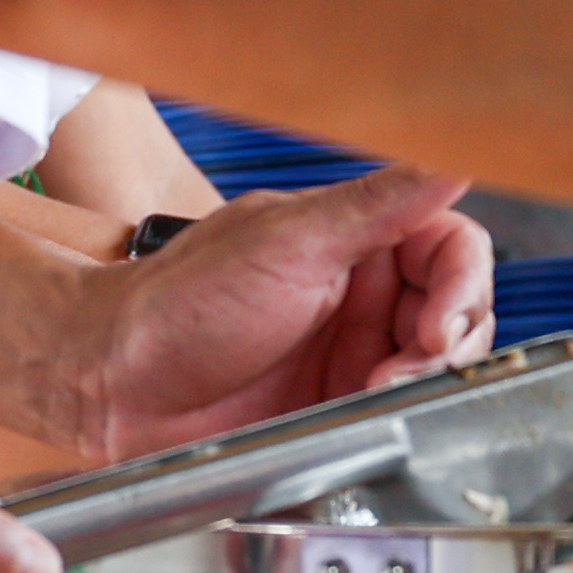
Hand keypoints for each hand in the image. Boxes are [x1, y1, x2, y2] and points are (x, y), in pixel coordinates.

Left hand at [88, 166, 494, 451]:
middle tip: (407, 367)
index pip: (453, 247)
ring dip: (420, 383)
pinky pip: (396, 411)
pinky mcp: (335, 405)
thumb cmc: (179, 303)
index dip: (461, 286)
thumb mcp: (289, 242)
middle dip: (445, 343)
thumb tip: (456, 155)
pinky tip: (363, 417)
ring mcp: (349, 350)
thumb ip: (380, 202)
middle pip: (457, 310)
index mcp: (353, 236)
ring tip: (375, 394)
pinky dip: (394, 418)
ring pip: (433, 365)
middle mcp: (359, 291)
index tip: (436, 324)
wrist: (111, 383)